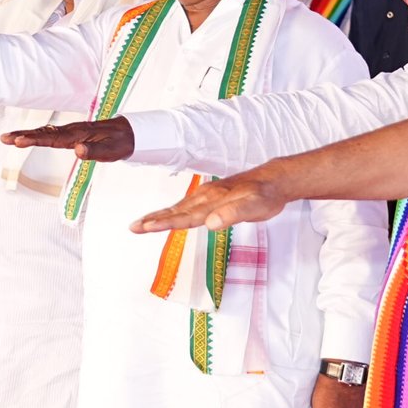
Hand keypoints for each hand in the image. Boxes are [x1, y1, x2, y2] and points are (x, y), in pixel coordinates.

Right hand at [0, 117, 135, 161]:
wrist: (131, 132)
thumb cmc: (121, 142)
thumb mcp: (113, 150)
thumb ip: (95, 150)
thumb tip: (78, 150)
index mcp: (79, 134)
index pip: (53, 137)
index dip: (35, 139)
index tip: (19, 141)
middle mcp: (73, 131)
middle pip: (44, 132)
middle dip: (23, 136)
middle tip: (4, 139)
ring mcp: (72, 132)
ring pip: (45, 132)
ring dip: (26, 135)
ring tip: (8, 139)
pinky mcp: (72, 134)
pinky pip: (50, 133)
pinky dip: (37, 135)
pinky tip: (27, 138)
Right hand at [130, 166, 288, 233]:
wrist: (274, 180)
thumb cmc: (265, 195)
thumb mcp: (255, 206)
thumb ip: (233, 214)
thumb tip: (211, 224)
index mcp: (213, 200)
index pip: (186, 215)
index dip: (166, 222)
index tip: (147, 227)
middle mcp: (206, 197)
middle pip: (176, 211)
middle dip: (154, 220)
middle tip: (134, 227)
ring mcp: (207, 196)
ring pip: (178, 208)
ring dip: (159, 217)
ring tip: (140, 225)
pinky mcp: (210, 198)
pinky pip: (186, 206)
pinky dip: (172, 212)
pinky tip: (166, 217)